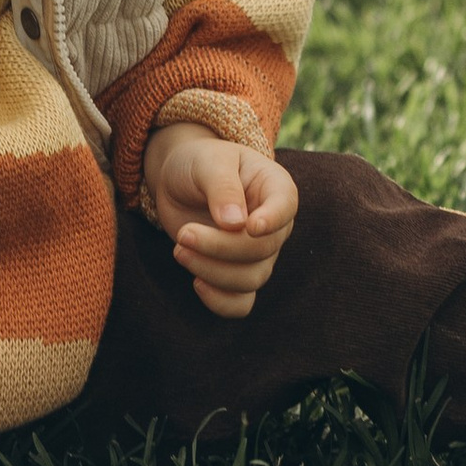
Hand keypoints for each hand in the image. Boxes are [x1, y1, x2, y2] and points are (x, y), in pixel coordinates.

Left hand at [142, 125, 297, 317]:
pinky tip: (196, 283)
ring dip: (213, 271)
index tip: (250, 226)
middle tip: (184, 234)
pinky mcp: (237, 274)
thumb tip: (236, 225)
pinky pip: (242, 303)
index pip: (286, 206)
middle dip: (220, 247)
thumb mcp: (208, 163)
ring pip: (251, 278)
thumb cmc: (199, 163)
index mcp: (274, 187)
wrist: (180, 180)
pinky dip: (221, 301)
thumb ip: (222, 188)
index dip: (273, 220)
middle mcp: (274, 224)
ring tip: (179, 248)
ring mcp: (258, 253)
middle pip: (262, 249)